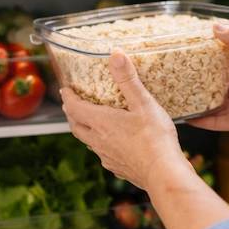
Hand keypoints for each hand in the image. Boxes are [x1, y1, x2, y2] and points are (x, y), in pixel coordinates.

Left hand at [60, 49, 188, 189]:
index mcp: (100, 122)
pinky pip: (103, 155)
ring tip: (91, 123)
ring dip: (85, 130)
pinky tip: (113, 145)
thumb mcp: (143, 102)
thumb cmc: (154, 138)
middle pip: (76, 126)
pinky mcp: (118, 168)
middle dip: (72, 114)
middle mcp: (98, 141)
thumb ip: (128, 79)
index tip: (65, 90)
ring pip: (89, 142)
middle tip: (72, 106)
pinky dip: (102, 145)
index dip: (68, 98)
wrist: (162, 173)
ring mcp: (107, 157)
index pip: (74, 108)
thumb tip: (115, 55)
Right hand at [187, 22, 228, 132]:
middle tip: (187, 77)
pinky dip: (209, 121)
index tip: (199, 53)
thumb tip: (215, 25)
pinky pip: (225, 121)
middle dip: (209, 80)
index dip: (218, 56)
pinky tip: (191, 119)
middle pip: (227, 81)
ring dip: (205, 102)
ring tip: (183, 99)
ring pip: (223, 102)